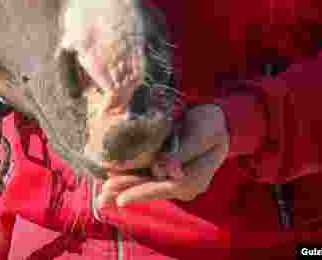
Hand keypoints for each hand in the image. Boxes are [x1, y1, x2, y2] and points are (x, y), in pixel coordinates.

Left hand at [96, 104, 229, 209]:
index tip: (121, 200)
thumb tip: (162, 169)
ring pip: (146, 182)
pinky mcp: (167, 168)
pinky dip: (130, 174)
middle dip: (125, 191)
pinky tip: (113, 174)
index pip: (163, 188)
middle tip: (102, 196)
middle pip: (150, 189)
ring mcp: (174, 176)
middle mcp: (182, 183)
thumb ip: (182, 152)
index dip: (140, 193)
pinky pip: (147, 174)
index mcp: (194, 179)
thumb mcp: (202, 135)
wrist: (218, 121)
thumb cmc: (211, 126)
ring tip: (102, 192)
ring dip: (124, 185)